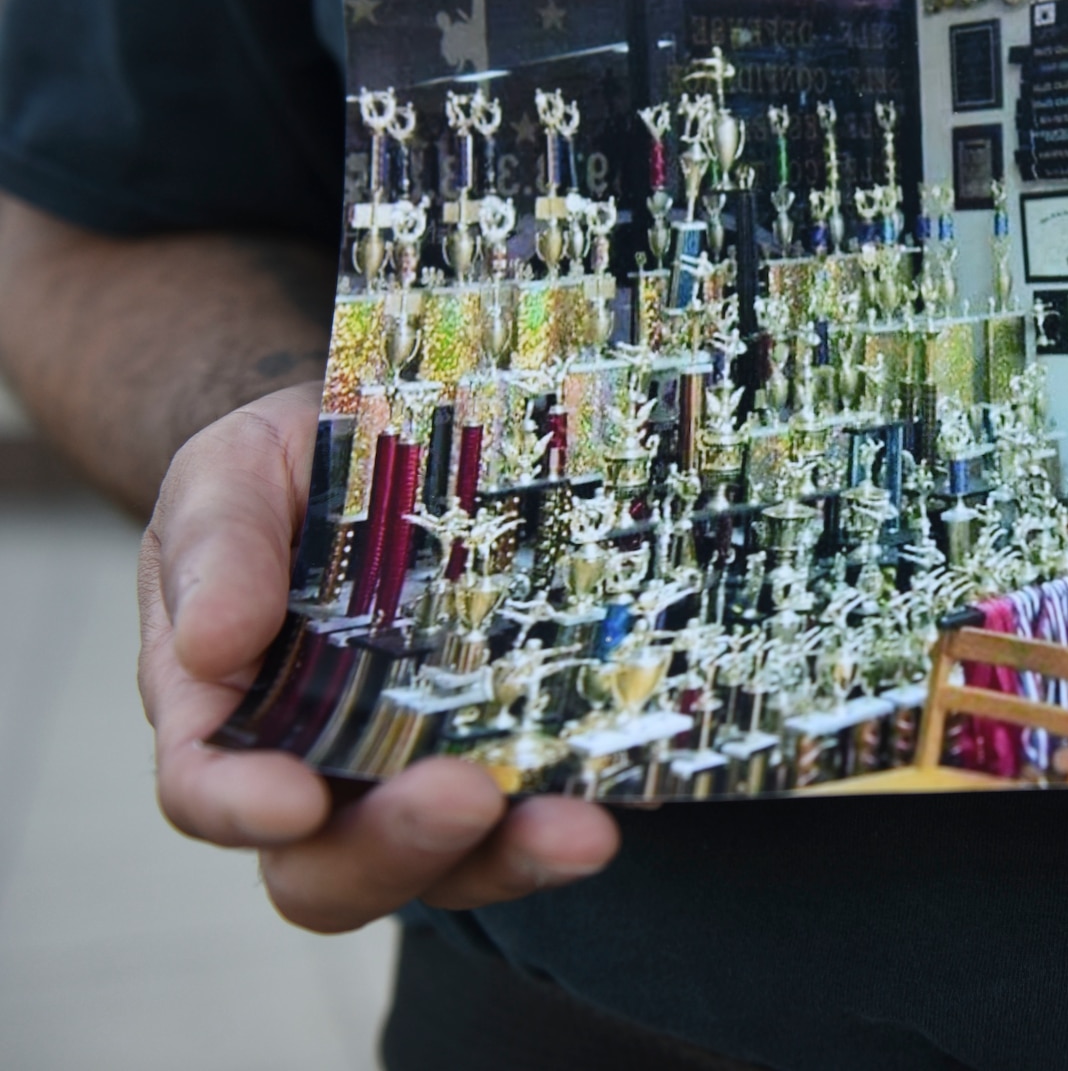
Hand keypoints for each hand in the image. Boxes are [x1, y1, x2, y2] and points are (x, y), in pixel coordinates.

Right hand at [137, 382, 618, 931]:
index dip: (240, 808)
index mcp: (229, 709)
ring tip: (580, 829)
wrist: (401, 439)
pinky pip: (539, 811)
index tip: (293, 802)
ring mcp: (423, 771)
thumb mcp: (234, 473)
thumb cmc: (296, 469)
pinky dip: (576, 811)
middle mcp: (321, 767)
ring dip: (512, 856)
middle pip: (330, 866)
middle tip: (466, 795)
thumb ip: (217, 545)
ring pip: (451, 865)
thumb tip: (209, 644)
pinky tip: (621, 792)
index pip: (209, 788)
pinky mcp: (514, 751)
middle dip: (397, 847)